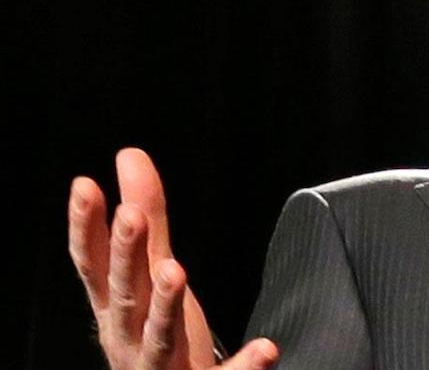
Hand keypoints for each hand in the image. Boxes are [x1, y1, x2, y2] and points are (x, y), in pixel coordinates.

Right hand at [68, 148, 277, 368]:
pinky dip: (243, 365)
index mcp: (118, 307)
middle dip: (127, 257)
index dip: (85, 228)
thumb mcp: (149, 272)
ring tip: (174, 272)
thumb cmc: (152, 333)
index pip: (94, 265)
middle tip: (132, 216)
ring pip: (160, 338)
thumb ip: (147, 217)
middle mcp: (132, 337)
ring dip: (165, 306)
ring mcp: (165, 366)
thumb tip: (130, 156)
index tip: (85, 186)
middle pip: (126, 296)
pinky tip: (266, 347)